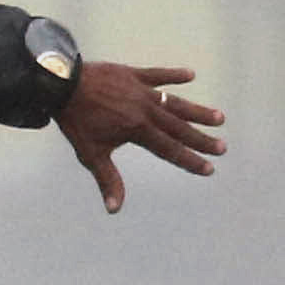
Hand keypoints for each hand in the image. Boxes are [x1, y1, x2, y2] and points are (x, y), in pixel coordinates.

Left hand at [56, 58, 224, 212]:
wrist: (61, 85)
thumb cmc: (76, 121)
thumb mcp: (91, 154)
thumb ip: (108, 180)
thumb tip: (114, 209)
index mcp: (138, 130)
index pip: (170, 149)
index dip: (190, 160)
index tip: (209, 168)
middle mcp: (145, 110)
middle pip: (179, 127)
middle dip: (202, 139)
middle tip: (222, 147)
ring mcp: (141, 91)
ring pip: (175, 102)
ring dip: (197, 110)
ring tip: (219, 117)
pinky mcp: (133, 74)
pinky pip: (158, 74)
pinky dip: (174, 75)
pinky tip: (190, 75)